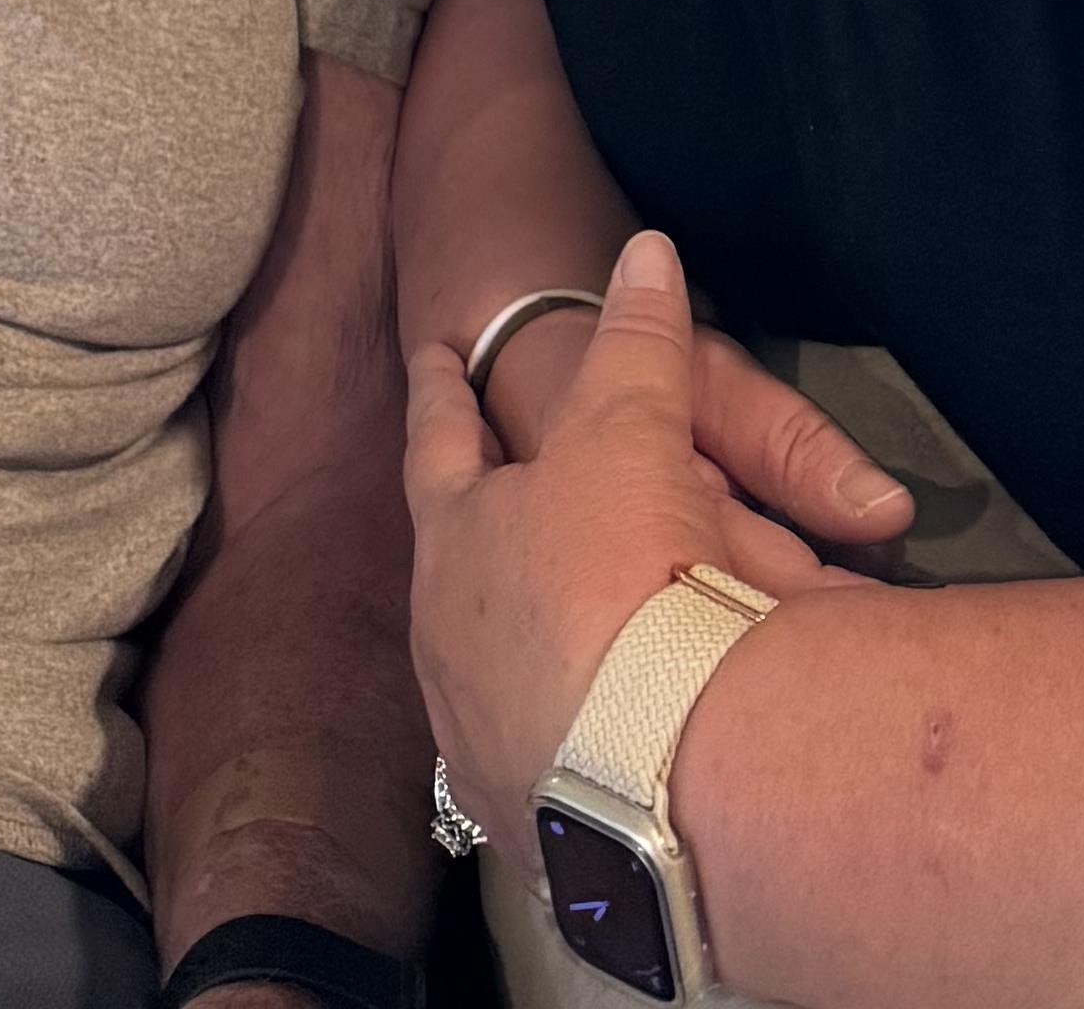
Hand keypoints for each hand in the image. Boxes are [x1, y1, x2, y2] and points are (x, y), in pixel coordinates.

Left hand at [409, 230, 902, 853]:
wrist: (649, 779)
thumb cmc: (614, 579)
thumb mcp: (631, 435)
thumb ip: (636, 342)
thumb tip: (645, 248)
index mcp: (453, 543)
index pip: (440, 439)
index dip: (443, 391)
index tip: (433, 352)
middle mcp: (449, 649)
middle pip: (472, 573)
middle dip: (501, 539)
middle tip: (525, 509)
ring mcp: (486, 748)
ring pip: (516, 674)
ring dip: (549, 651)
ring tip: (584, 642)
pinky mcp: (543, 835)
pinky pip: (562, 761)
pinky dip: (588, 739)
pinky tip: (617, 746)